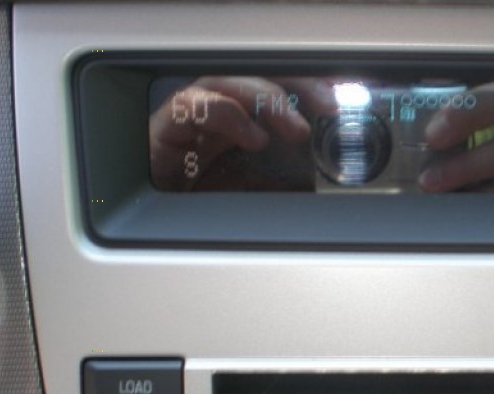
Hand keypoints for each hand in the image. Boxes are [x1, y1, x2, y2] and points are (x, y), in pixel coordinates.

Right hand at [149, 77, 334, 189]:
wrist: (151, 218)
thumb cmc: (198, 202)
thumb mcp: (255, 194)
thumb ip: (282, 186)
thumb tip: (319, 188)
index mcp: (245, 118)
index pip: (282, 88)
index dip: (311, 86)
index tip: (342, 97)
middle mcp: (221, 107)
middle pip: (260, 74)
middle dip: (298, 82)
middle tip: (329, 103)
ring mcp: (195, 113)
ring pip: (232, 82)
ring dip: (268, 99)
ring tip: (297, 127)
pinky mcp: (169, 125)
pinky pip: (198, 104)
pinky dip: (229, 116)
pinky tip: (253, 138)